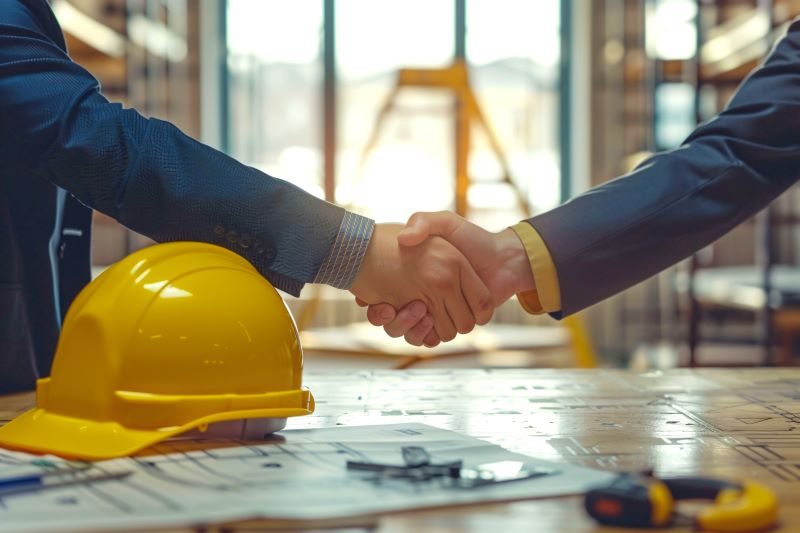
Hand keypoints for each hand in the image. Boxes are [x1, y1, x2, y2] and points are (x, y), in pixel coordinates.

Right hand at [365, 212, 534, 345]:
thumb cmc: (473, 239)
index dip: (372, 301)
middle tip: (386, 308)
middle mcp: (421, 297)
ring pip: (408, 332)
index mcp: (414, 277)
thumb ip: (423, 222)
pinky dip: (424, 334)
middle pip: (391, 320)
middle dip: (389, 317)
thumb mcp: (444, 222)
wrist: (503, 259)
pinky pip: (428, 339)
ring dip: (407, 325)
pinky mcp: (450, 325)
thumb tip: (402, 239)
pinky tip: (425, 318)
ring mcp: (435, 312)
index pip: (379, 296)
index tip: (364, 297)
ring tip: (416, 309)